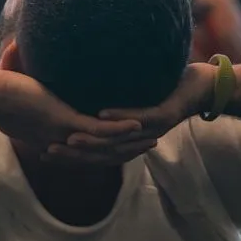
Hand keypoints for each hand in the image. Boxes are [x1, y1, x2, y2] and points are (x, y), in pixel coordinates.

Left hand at [0, 71, 152, 164]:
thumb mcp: (17, 83)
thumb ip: (22, 67)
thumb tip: (15, 46)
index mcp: (52, 134)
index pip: (87, 146)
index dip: (107, 146)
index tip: (123, 141)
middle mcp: (61, 138)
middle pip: (102, 151)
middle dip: (127, 148)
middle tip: (149, 142)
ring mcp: (64, 132)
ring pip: (106, 144)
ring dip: (131, 141)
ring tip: (152, 136)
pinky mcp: (65, 122)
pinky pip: (99, 131)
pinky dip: (119, 129)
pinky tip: (138, 125)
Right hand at [44, 63, 216, 164]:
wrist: (199, 86)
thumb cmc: (161, 88)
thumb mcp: (122, 94)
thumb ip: (97, 97)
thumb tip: (69, 90)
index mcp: (123, 139)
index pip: (90, 152)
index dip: (67, 155)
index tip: (41, 151)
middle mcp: (135, 140)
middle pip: (98, 153)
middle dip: (72, 153)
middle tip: (47, 150)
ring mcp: (150, 129)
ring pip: (115, 140)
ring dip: (91, 140)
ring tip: (68, 137)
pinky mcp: (164, 116)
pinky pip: (139, 118)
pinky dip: (119, 117)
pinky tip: (101, 112)